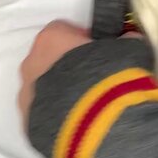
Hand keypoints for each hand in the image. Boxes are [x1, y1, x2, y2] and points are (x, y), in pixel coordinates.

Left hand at [17, 19, 144, 134]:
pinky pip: (43, 116)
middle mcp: (32, 64)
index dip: (84, 41)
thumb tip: (130, 39)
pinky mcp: (28, 125)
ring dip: (61, 94)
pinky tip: (78, 125)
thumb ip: (126, 42)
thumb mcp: (130, 51)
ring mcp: (26, 96)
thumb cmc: (111, 79)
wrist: (97, 127)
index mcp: (51, 39)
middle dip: (69, 68)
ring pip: (43, 89)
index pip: (64, 30)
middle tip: (94, 81)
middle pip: (49, 60)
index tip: (100, 53)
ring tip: (88, 108)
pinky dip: (57, 117)